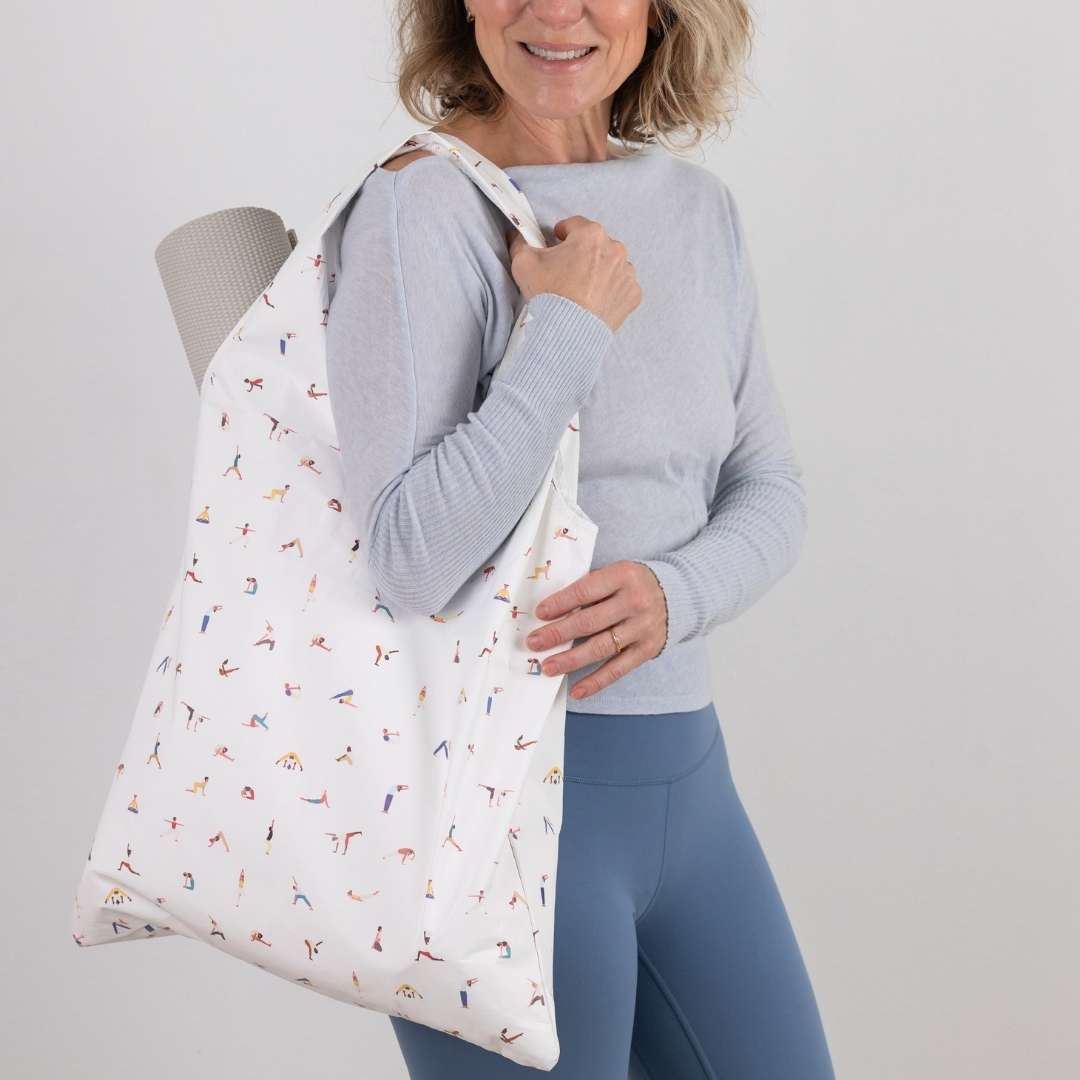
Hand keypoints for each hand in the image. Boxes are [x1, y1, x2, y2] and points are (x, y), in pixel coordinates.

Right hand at [506, 216, 642, 332]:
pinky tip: (595, 301)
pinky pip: (621, 286)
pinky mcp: (632, 294)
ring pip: (611, 264)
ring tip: (582, 289)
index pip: (575, 225)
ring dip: (599, 270)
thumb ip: (521, 242)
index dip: (562, 234)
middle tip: (567, 271)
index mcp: (590, 235)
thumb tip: (518, 236)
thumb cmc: (549, 296)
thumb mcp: (523, 263)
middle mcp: (614, 249)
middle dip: (582, 253)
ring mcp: (626, 273)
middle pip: (596, 244)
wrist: (568, 332)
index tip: (557, 243)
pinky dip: (611, 290)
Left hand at [524, 560, 668, 701]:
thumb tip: (551, 611)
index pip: (585, 590)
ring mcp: (642, 628)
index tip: (539, 614)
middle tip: (534, 643)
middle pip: (589, 622)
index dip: (560, 603)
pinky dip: (596, 681)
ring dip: (571, 660)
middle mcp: (635, 602)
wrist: (677, 594)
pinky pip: (617, 669)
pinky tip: (576, 690)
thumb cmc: (633, 584)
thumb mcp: (615, 573)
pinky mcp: (647, 650)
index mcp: (623, 576)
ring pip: (601, 648)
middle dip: (558, 633)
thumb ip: (590, 587)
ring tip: (548, 667)